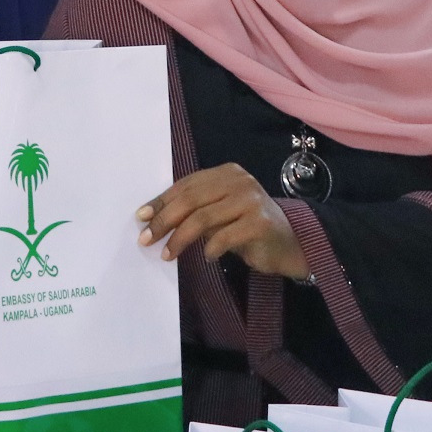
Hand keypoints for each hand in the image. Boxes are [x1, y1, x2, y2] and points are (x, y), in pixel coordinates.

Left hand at [137, 164, 309, 279]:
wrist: (290, 244)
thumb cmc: (247, 229)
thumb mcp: (219, 214)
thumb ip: (194, 210)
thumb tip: (152, 219)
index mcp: (226, 173)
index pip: (186, 185)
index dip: (161, 201)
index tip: (141, 218)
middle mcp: (239, 181)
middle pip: (191, 199)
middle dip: (164, 220)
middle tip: (147, 239)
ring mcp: (251, 200)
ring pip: (203, 218)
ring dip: (180, 239)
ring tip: (168, 255)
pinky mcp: (260, 223)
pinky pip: (224, 237)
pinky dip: (210, 249)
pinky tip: (207, 258)